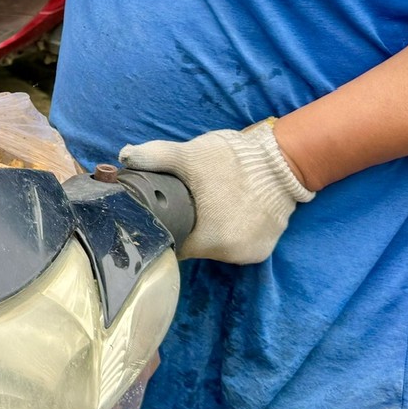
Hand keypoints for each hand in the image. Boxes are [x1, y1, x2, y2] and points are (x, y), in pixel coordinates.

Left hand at [120, 122, 313, 264]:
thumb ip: (155, 156)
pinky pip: (238, 245)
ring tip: (210, 208)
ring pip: (217, 247)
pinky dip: (232, 233)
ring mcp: (251, 253)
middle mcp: (231, 254)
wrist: (283, 161)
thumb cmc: (232, 159)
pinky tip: (229, 214)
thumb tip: (124, 155)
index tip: (165, 217)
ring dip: (211, 232)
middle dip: (190, 230)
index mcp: (208, 238)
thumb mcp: (191, 154)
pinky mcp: (265, 249)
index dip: (168, 232)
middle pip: (197, 248)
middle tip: (188, 208)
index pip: (176, 246)